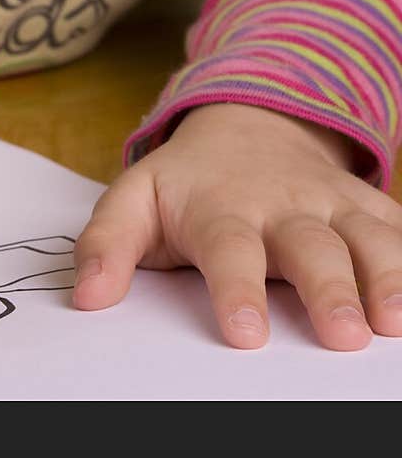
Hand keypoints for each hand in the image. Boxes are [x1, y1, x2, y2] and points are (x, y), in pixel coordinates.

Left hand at [73, 102, 401, 349]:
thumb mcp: (135, 198)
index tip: (245, 333)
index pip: (230, 250)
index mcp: (221, 209)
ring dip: (385, 275)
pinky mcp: (365, 205)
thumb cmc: (188, 182)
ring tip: (393, 320)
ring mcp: (330, 203)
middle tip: (343, 335)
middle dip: (328, 290)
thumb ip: (106, 243)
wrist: (248, 122)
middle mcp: (282, 205)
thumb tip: (86, 297)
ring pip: (365, 237)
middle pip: (310, 248)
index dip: (237, 289)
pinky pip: (396, 227)